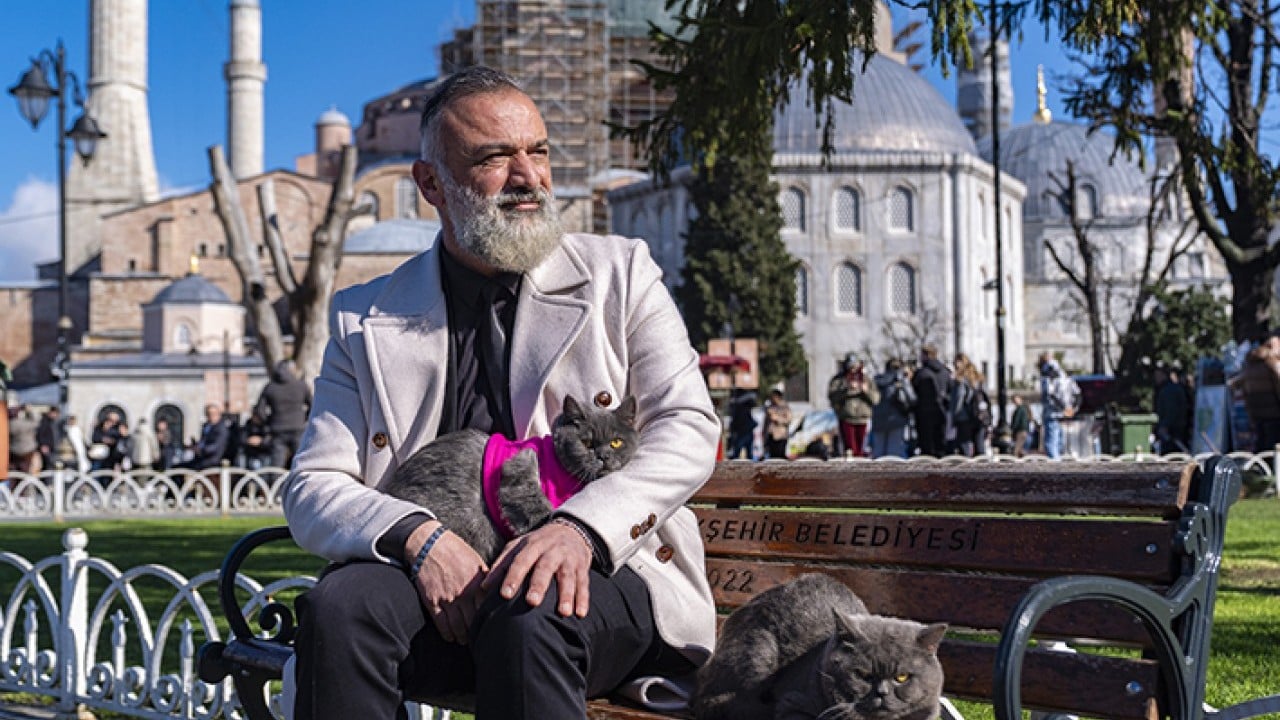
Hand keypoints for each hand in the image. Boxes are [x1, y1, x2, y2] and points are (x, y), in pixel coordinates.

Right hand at [405, 521, 487, 643]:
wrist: (430, 545)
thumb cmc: (456, 552)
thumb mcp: (477, 563)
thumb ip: (487, 580)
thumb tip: (498, 593)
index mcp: (478, 584)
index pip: (487, 609)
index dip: (491, 622)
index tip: (495, 630)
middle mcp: (464, 593)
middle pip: (474, 622)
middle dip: (478, 633)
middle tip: (482, 641)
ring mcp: (447, 599)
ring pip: (458, 626)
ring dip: (463, 637)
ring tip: (467, 641)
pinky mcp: (432, 601)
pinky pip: (441, 623)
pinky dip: (448, 633)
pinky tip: (451, 637)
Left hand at [481, 521, 592, 617]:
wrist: (570, 530)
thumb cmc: (538, 545)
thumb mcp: (518, 547)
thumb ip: (501, 565)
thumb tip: (483, 587)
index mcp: (533, 545)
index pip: (521, 560)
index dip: (512, 577)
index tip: (504, 594)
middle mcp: (552, 551)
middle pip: (545, 567)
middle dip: (539, 585)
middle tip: (532, 602)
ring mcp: (569, 559)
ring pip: (568, 577)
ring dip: (566, 595)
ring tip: (564, 613)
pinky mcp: (583, 568)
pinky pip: (584, 583)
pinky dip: (583, 599)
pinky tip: (580, 614)